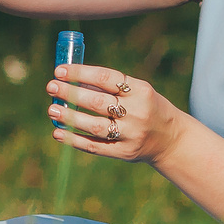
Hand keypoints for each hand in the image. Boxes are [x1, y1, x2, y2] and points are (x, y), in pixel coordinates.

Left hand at [47, 64, 182, 163]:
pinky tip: (58, 132)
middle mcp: (137, 113)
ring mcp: (131, 134)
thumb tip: (71, 81)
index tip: (60, 70)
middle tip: (51, 87)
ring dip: (70, 117)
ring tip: (52, 110)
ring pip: (94, 126)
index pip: (106, 78)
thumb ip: (110, 88)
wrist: (172, 140)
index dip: (80, 73)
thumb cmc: (147, 108)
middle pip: (98, 102)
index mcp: (141, 91)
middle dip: (71, 93)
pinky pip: (95, 147)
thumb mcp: (138, 92)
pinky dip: (74, 139)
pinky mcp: (125, 152)